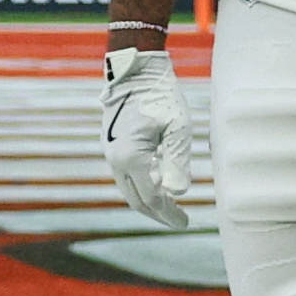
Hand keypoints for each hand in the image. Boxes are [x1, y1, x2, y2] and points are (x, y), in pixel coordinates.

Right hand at [98, 44, 196, 224]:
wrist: (135, 72)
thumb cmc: (160, 96)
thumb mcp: (178, 127)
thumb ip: (177, 161)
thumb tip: (178, 193)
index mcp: (131, 157)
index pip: (152, 197)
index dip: (169, 213)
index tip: (185, 223)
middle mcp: (116, 160)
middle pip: (137, 199)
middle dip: (158, 213)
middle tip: (180, 221)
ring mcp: (111, 154)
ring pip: (129, 189)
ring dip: (149, 202)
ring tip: (170, 208)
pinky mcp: (112, 147)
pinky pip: (126, 176)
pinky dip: (142, 187)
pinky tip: (158, 186)